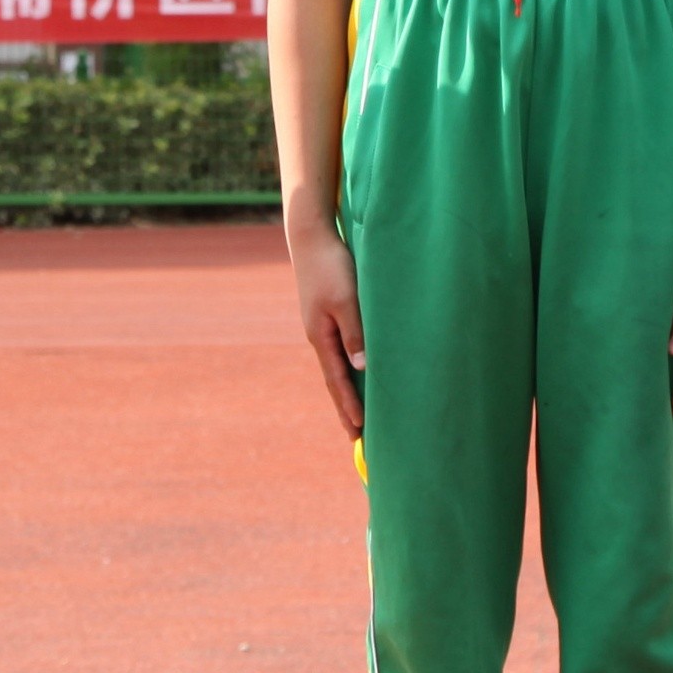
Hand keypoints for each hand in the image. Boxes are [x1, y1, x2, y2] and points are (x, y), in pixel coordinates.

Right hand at [291, 226, 365, 434]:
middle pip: (335, 379)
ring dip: (347, 390)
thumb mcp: (347, 299)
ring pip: (338, 365)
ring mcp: (322, 325)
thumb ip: (354, 333)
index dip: (348, 405)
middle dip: (344, 407)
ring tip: (357, 412)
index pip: (337, 380)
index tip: (359, 430)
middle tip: (355, 436)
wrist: (312, 236)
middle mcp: (319, 336)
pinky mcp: (329, 313)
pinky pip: (340, 349)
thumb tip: (361, 368)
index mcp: (321, 336)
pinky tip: (356, 372)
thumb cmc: (331, 265)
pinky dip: (348, 368)